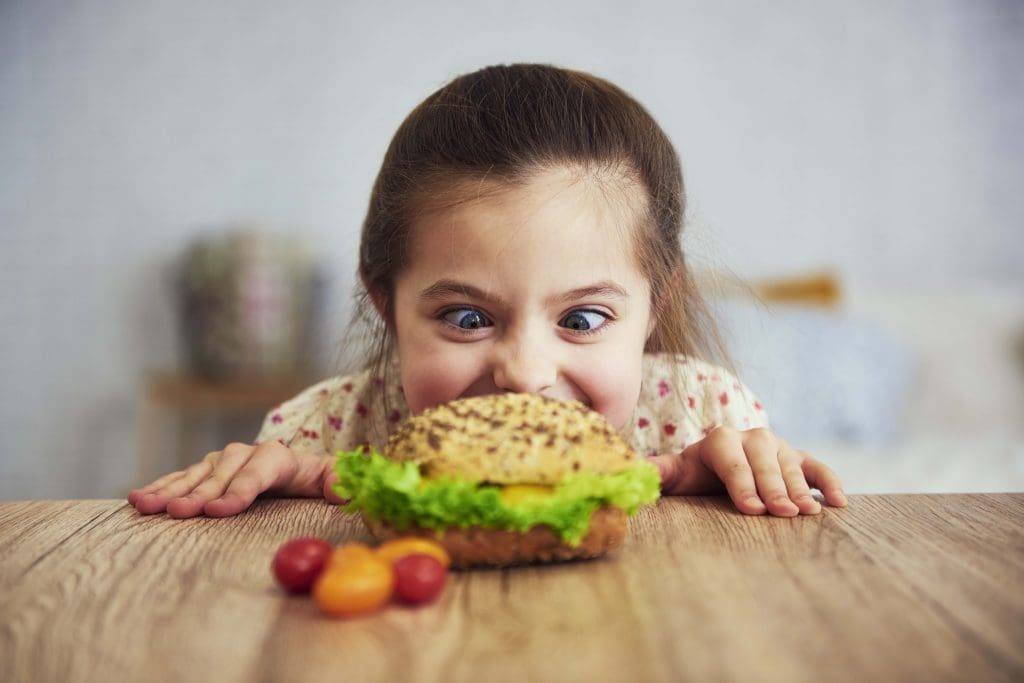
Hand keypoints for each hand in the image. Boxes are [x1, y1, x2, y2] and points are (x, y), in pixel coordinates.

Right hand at [127, 441, 342, 517]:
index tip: (219, 511)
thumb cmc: (317, 481)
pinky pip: (180, 479)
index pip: (257, 473)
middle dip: (199, 495)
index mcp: (278, 457)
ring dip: (170, 491)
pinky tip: (139, 499)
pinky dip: (160, 488)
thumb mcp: (336, 481)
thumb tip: (345, 490)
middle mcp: (245, 454)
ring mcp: (222, 461)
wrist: (301, 471)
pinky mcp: (205, 471)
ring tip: (148, 506)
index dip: (238, 491)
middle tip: (178, 513)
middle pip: (221, 476)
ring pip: (195, 476)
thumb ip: (341, 483)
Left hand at [647, 426, 846, 515]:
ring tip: (808, 513)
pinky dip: (829, 482)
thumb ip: (659, 471)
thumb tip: (636, 470)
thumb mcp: (677, 474)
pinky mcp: (799, 458)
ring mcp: (779, 447)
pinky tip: (839, 503)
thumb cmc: (697, 476)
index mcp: (720, 440)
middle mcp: (752, 438)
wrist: (720, 467)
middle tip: (782, 513)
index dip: (742, 483)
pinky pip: (818, 468)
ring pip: (790, 465)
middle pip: (765, 461)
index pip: (732, 460)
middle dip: (773, 487)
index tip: (751, 509)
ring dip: (800, 488)